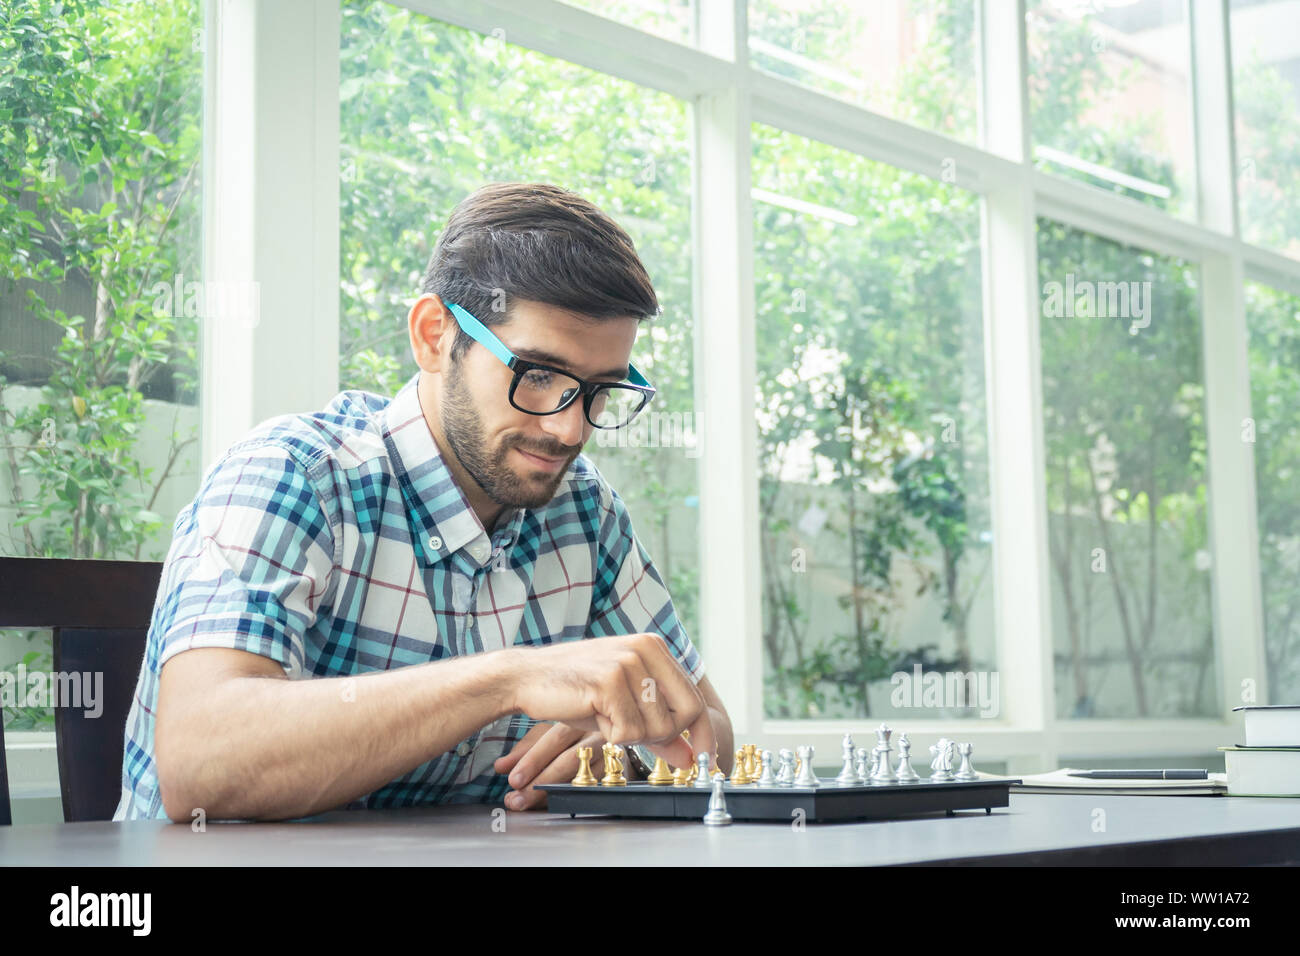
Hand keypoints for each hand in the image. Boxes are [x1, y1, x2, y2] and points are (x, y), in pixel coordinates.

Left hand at [493, 722, 602, 810]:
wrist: (612, 740)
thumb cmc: (571, 740)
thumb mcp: (545, 739)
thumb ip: (524, 752)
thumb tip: (500, 767)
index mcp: (577, 721)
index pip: (556, 739)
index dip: (533, 760)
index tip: (513, 780)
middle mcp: (596, 738)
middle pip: (569, 761)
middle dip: (540, 783)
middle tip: (517, 799)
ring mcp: (609, 759)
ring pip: (580, 780)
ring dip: (550, 796)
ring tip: (527, 804)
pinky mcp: (615, 778)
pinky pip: (589, 793)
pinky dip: (564, 802)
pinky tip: (548, 806)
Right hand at [503, 633, 714, 772]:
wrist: (527, 678)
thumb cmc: (575, 690)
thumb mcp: (624, 706)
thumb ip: (659, 728)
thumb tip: (691, 758)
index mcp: (654, 648)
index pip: (695, 698)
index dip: (702, 733)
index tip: (704, 759)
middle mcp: (646, 649)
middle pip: (686, 714)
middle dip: (664, 737)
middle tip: (632, 734)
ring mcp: (628, 663)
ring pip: (657, 727)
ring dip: (629, 735)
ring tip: (604, 716)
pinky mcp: (609, 682)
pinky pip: (629, 732)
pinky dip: (611, 735)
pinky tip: (593, 715)